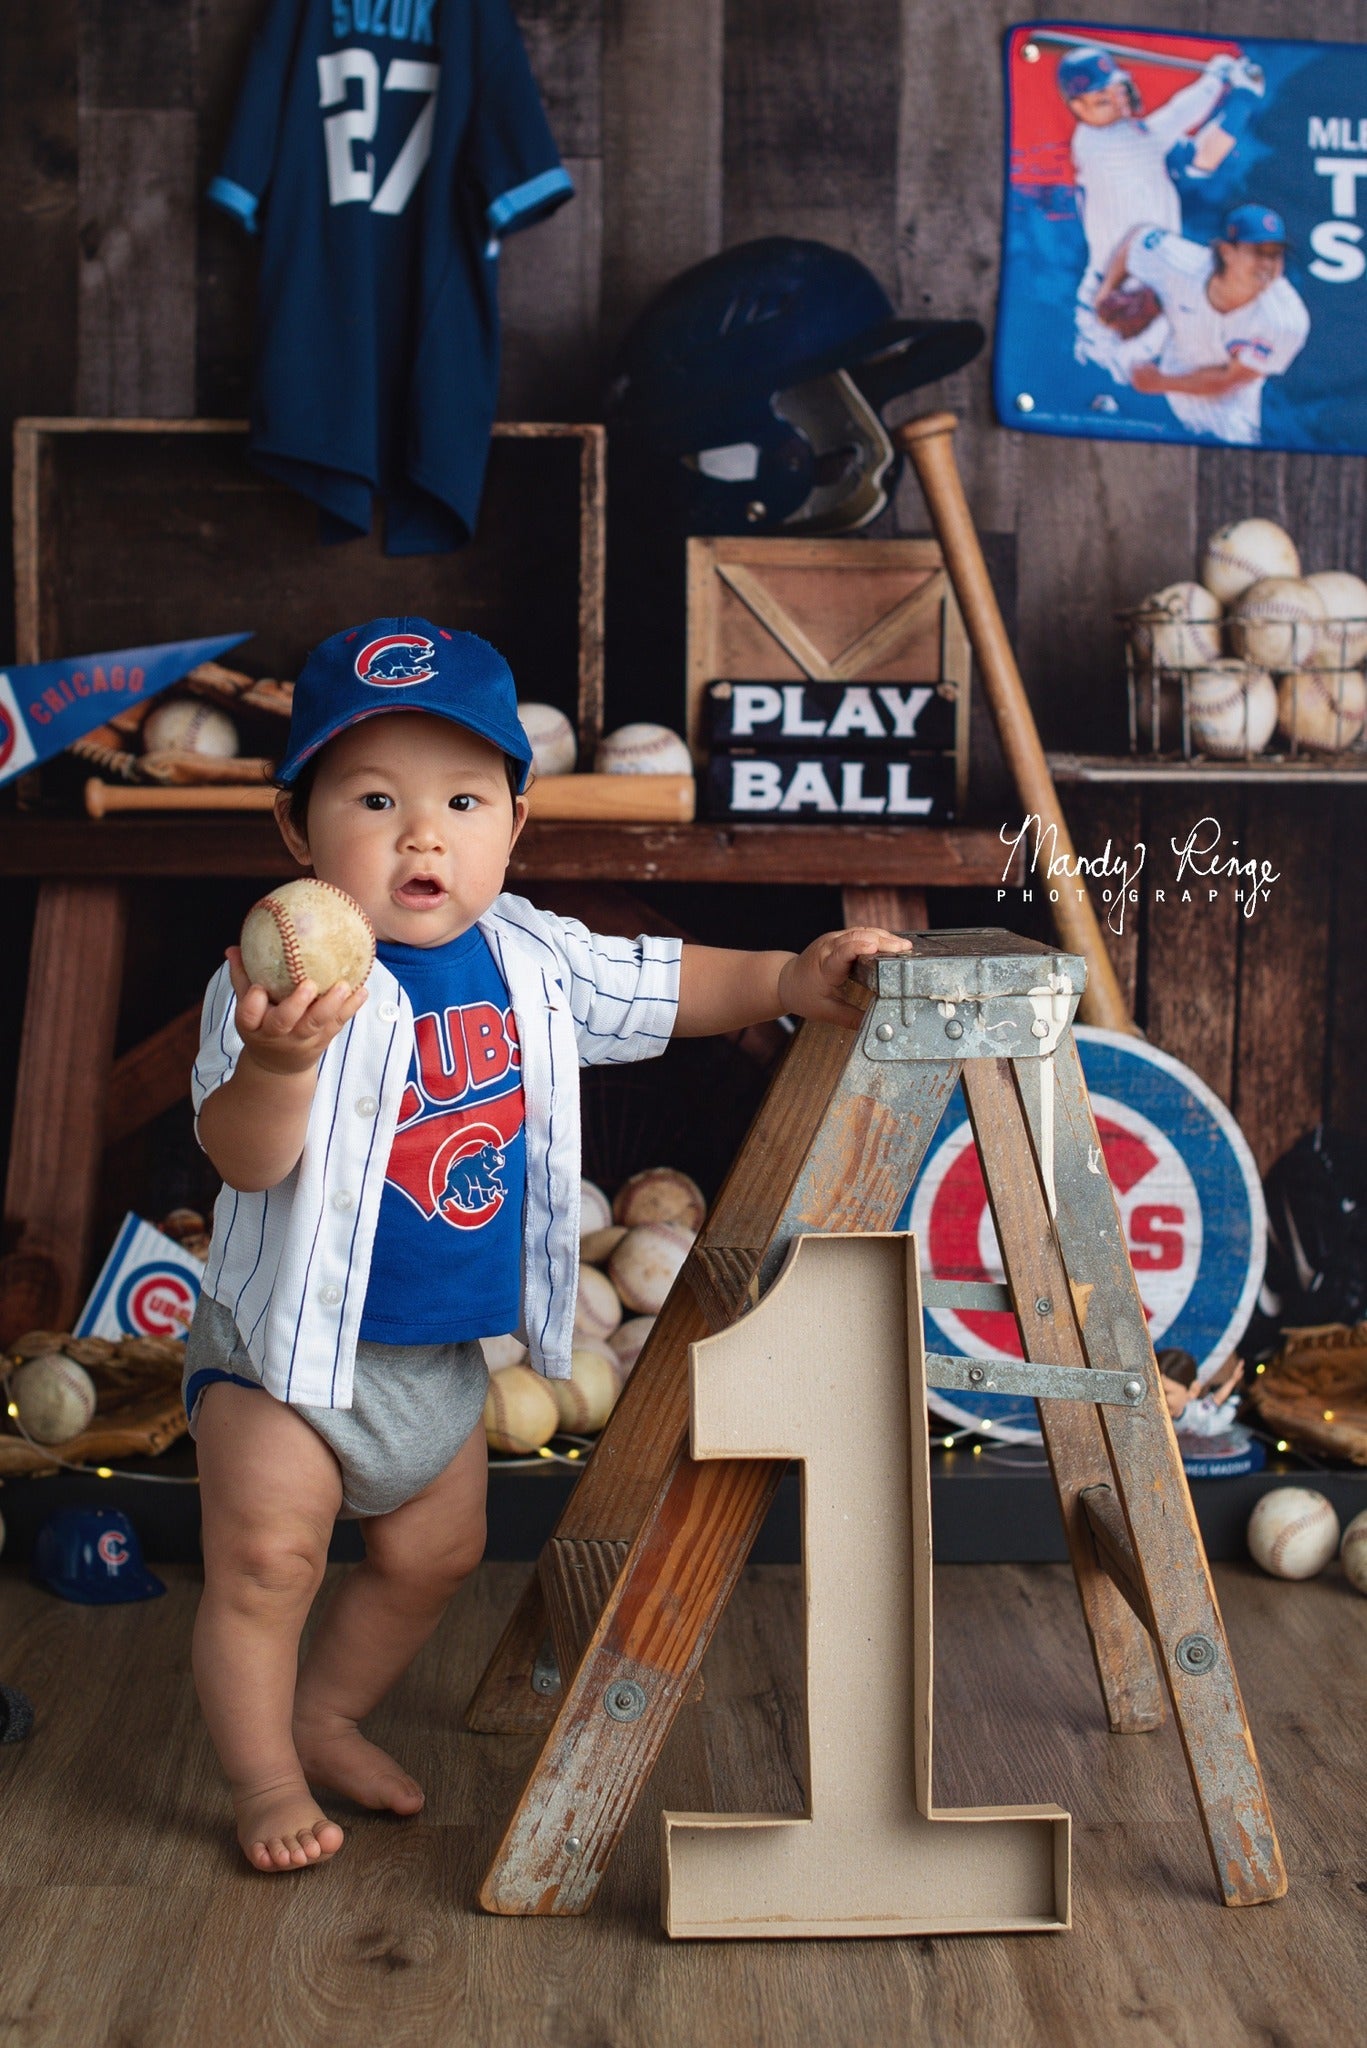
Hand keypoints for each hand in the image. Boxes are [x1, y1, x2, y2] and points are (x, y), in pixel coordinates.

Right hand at [226, 945, 367, 1076]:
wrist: (278, 1066)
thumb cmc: (261, 1025)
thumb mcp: (246, 1009)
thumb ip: (242, 977)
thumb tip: (233, 948)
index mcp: (253, 1025)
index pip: (248, 1015)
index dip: (253, 1003)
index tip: (259, 987)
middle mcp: (276, 1034)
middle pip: (284, 1021)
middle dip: (296, 1004)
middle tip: (309, 984)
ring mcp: (301, 1039)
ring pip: (316, 1024)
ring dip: (331, 1004)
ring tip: (344, 985)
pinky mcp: (322, 1040)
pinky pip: (338, 1024)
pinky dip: (351, 1007)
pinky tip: (362, 990)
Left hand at [776, 928, 912, 1027]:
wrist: (786, 980)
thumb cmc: (804, 996)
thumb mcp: (826, 1012)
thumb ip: (852, 1019)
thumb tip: (875, 1026)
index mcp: (824, 967)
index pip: (841, 953)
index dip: (858, 948)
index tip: (874, 947)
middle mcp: (828, 948)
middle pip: (857, 937)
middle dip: (882, 941)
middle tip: (905, 949)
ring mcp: (833, 939)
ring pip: (861, 931)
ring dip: (883, 936)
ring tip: (905, 946)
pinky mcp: (839, 937)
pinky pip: (860, 931)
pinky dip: (877, 935)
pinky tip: (893, 942)